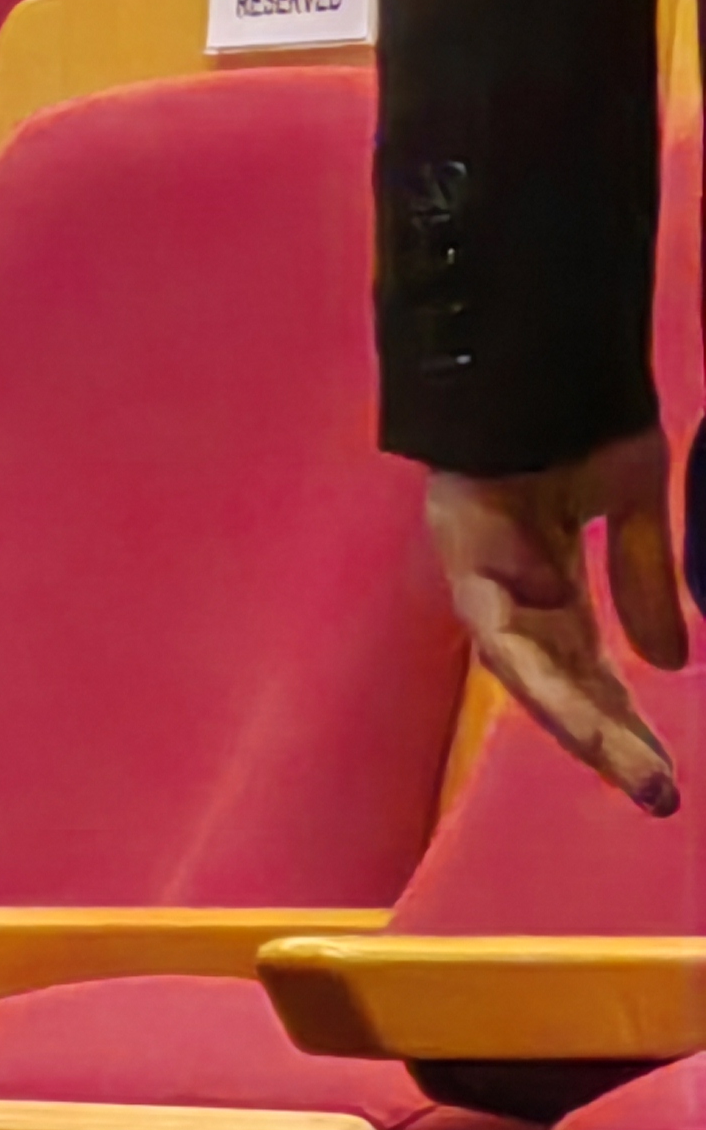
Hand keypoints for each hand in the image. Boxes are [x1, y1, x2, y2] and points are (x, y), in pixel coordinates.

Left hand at [426, 430, 687, 813]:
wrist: (539, 335)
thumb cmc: (579, 403)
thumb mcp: (630, 495)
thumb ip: (643, 575)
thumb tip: (668, 663)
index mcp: (547, 572)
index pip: (587, 665)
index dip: (622, 719)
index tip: (662, 777)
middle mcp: (509, 580)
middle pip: (560, 678)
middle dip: (609, 738)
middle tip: (659, 794)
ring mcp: (479, 565)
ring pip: (528, 669)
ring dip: (579, 721)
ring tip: (632, 769)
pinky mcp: (461, 548)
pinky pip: (500, 628)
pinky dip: (541, 673)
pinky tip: (580, 712)